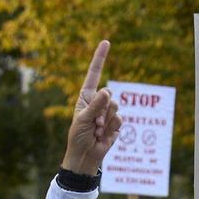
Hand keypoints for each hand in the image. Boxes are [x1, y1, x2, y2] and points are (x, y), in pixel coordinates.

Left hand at [60, 40, 122, 173]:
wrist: (85, 156)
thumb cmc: (78, 137)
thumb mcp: (83, 120)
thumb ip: (95, 106)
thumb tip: (107, 91)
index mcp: (87, 96)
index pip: (94, 74)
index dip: (100, 58)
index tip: (106, 42)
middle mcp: (98, 102)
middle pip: (109, 94)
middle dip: (102, 110)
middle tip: (93, 123)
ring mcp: (108, 112)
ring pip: (116, 106)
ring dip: (106, 121)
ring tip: (97, 130)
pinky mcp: (116, 123)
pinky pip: (120, 119)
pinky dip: (112, 128)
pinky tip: (103, 136)